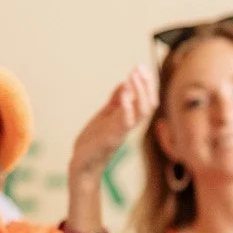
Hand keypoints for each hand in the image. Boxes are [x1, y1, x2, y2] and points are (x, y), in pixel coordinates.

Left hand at [70, 66, 157, 181]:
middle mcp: (129, 125)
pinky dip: (126, 105)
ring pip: (141, 111)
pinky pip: (125, 121)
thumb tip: (125, 83)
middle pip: (148, 104)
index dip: (146, 84)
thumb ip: (116, 101)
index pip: (146, 101)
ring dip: (139, 92)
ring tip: (132, 76)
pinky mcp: (112, 136)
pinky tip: (123, 91)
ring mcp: (122, 131)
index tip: (140, 68)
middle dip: (145, 85)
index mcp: (129, 120)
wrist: (83, 164)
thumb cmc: (94, 142)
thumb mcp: (106, 116)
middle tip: (139, 68)